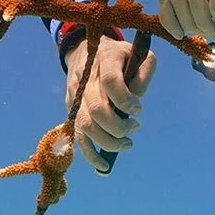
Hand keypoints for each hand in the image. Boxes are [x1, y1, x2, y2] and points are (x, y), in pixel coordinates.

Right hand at [65, 36, 156, 173]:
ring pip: (85, 125)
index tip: (138, 109)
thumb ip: (143, 73)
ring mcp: (75, 95)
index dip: (126, 99)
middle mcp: (86, 78)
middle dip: (118, 126)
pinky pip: (77, 135)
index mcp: (104, 59)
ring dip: (107, 142)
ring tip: (127, 144)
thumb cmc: (118, 56)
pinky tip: (104, 165)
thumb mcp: (137, 54)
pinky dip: (89, 153)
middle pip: (97, 109)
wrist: (84, 49)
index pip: (110, 81)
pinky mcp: (71, 109)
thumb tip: (137, 100)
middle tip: (134, 128)